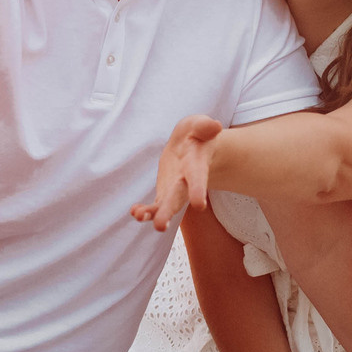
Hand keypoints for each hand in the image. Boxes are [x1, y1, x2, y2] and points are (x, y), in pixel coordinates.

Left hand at [129, 114, 222, 230]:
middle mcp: (187, 182)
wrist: (194, 147)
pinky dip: (145, 211)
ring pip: (165, 205)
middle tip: (160, 226)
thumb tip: (215, 126)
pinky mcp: (165, 193)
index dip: (198, 189)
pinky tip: (136, 213)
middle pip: (178, 198)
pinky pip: (155, 205)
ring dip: (153, 214)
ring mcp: (176, 190)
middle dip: (168, 211)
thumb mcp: (200, 125)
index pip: (198, 177)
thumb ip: (205, 126)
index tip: (199, 204)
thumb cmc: (197, 135)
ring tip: (140, 217)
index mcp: (197, 164)